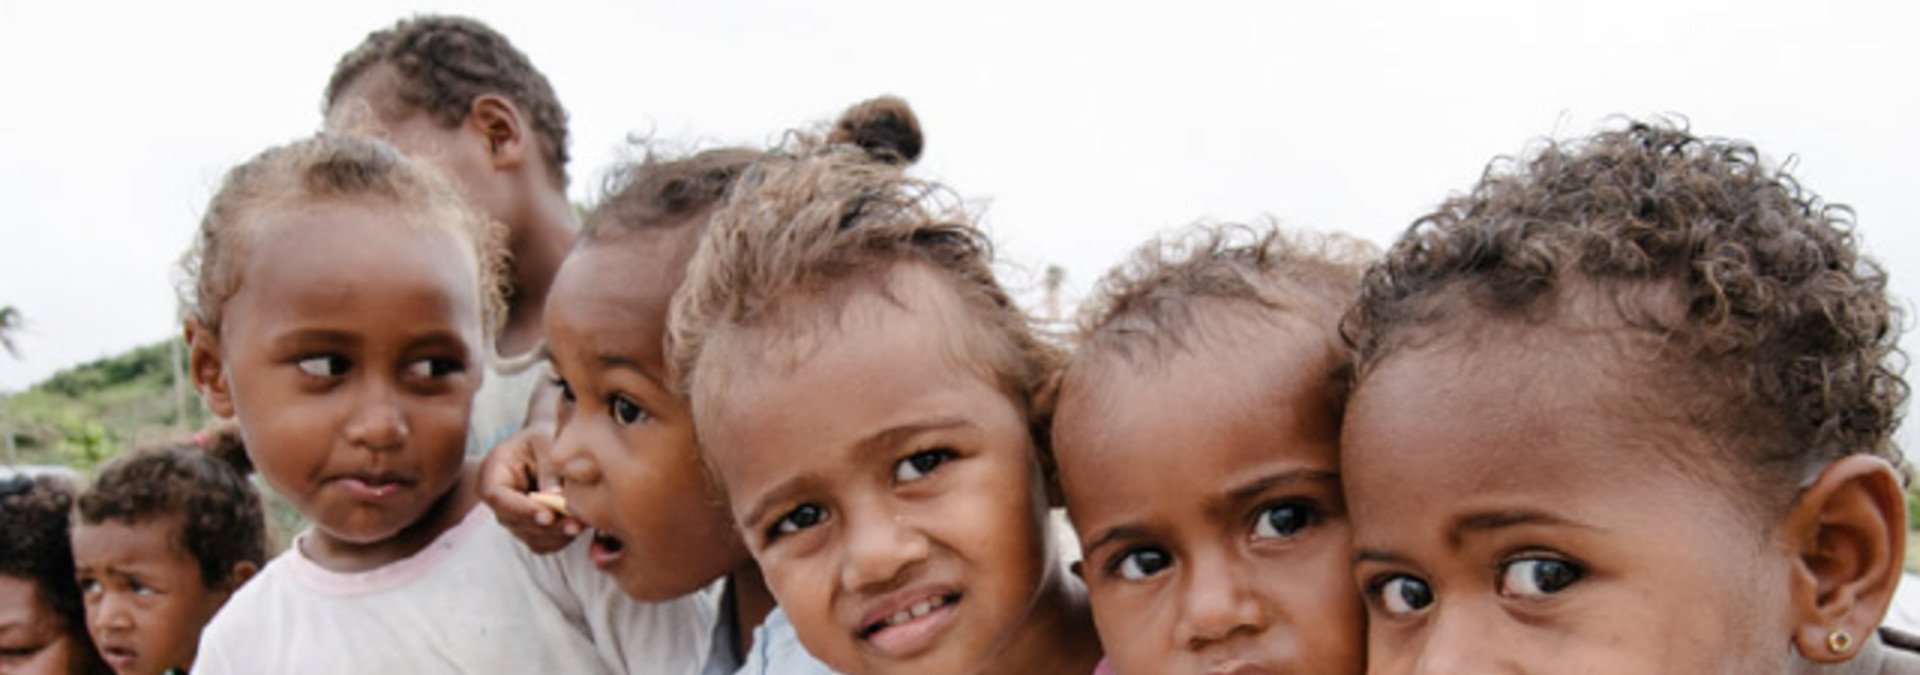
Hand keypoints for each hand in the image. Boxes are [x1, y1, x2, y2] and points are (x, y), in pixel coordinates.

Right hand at [478, 421, 580, 553]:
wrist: (550, 443)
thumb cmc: (545, 436)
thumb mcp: (546, 441)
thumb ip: (549, 468)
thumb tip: (554, 499)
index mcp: (492, 472)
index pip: (496, 496)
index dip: (521, 509)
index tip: (548, 514)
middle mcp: (498, 499)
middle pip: (514, 521)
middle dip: (546, 525)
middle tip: (575, 523)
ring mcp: (512, 516)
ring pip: (529, 536)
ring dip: (556, 534)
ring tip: (581, 524)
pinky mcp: (528, 527)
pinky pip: (541, 543)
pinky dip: (559, 539)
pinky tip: (576, 526)